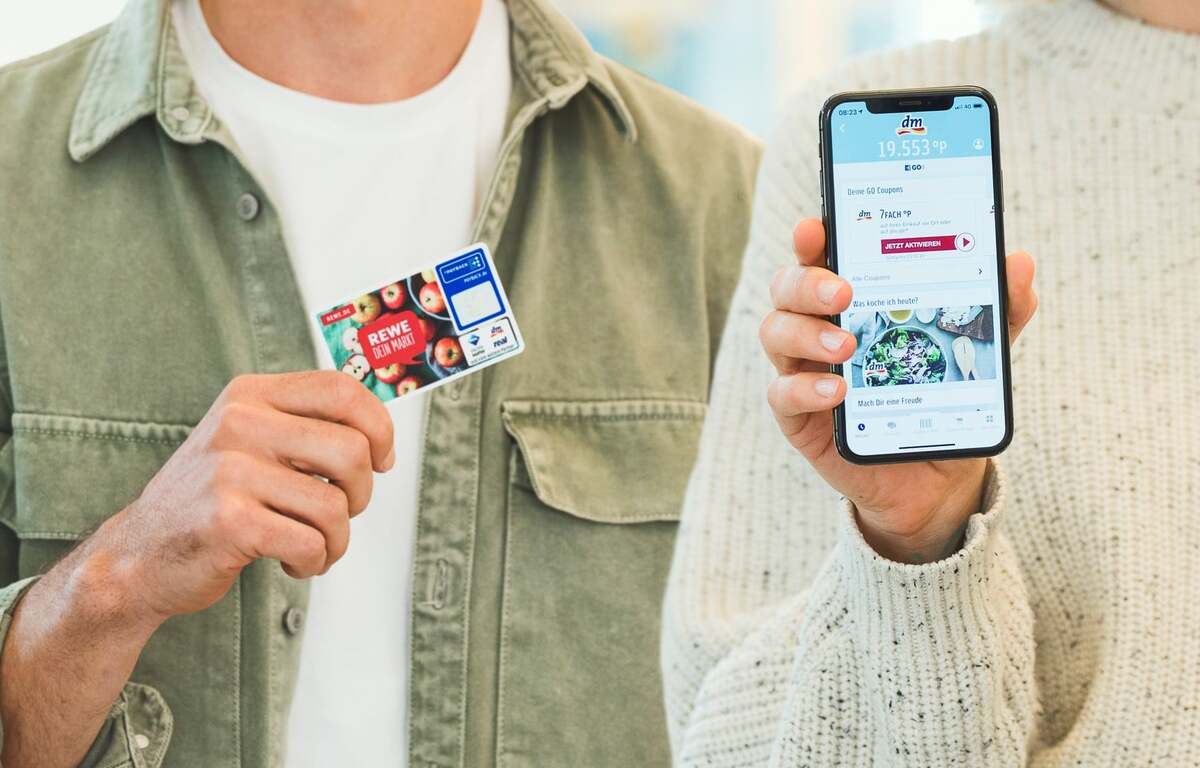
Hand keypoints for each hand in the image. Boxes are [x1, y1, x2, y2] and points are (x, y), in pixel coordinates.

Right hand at [79, 370, 394, 628]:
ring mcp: (230, 471)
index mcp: (251, 395)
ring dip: (337, 539)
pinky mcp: (229, 520)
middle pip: (352, 451)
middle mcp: (239, 423)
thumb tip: (379, 435)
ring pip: (336, 506)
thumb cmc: (210, 500)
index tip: (383, 459)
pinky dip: (313, 561)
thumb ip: (303, 426)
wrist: (137, 556)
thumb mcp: (248, 440)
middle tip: (340, 513)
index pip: (341, 390)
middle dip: (361, 494)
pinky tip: (291, 562)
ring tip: (313, 545)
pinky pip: (310, 543)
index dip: (379, 427)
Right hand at [760, 219, 1036, 562]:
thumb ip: (997, 310)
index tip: (819, 227)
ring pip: (776, 332)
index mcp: (853, 300)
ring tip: (847, 344)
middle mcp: (819, 327)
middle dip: (807, 281)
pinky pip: (781, 394)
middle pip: (786, 287)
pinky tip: (836, 390)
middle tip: (844, 291)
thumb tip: (1020, 263)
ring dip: (806, 331)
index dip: (813, 237)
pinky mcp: (800, 417)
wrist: (937, 478)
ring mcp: (804, 370)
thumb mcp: (978, 353)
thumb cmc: (942, 400)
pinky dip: (804, 387)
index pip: (820, 256)